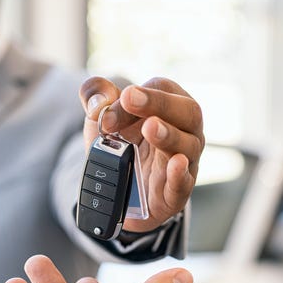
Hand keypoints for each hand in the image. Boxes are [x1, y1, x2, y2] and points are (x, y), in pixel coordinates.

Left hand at [79, 76, 204, 231]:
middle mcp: (183, 132)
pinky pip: (184, 183)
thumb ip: (95, 96)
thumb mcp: (100, 119)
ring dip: (169, 135)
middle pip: (188, 111)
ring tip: (150, 128)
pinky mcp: (176, 193)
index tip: (117, 102)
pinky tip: (176, 163)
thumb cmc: (118, 147)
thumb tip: (99, 100)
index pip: (163, 89)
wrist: (116, 191)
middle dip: (159, 103)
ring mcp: (184, 163)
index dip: (140, 93)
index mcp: (168, 107)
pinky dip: (180, 174)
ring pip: (188, 146)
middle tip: (130, 100)